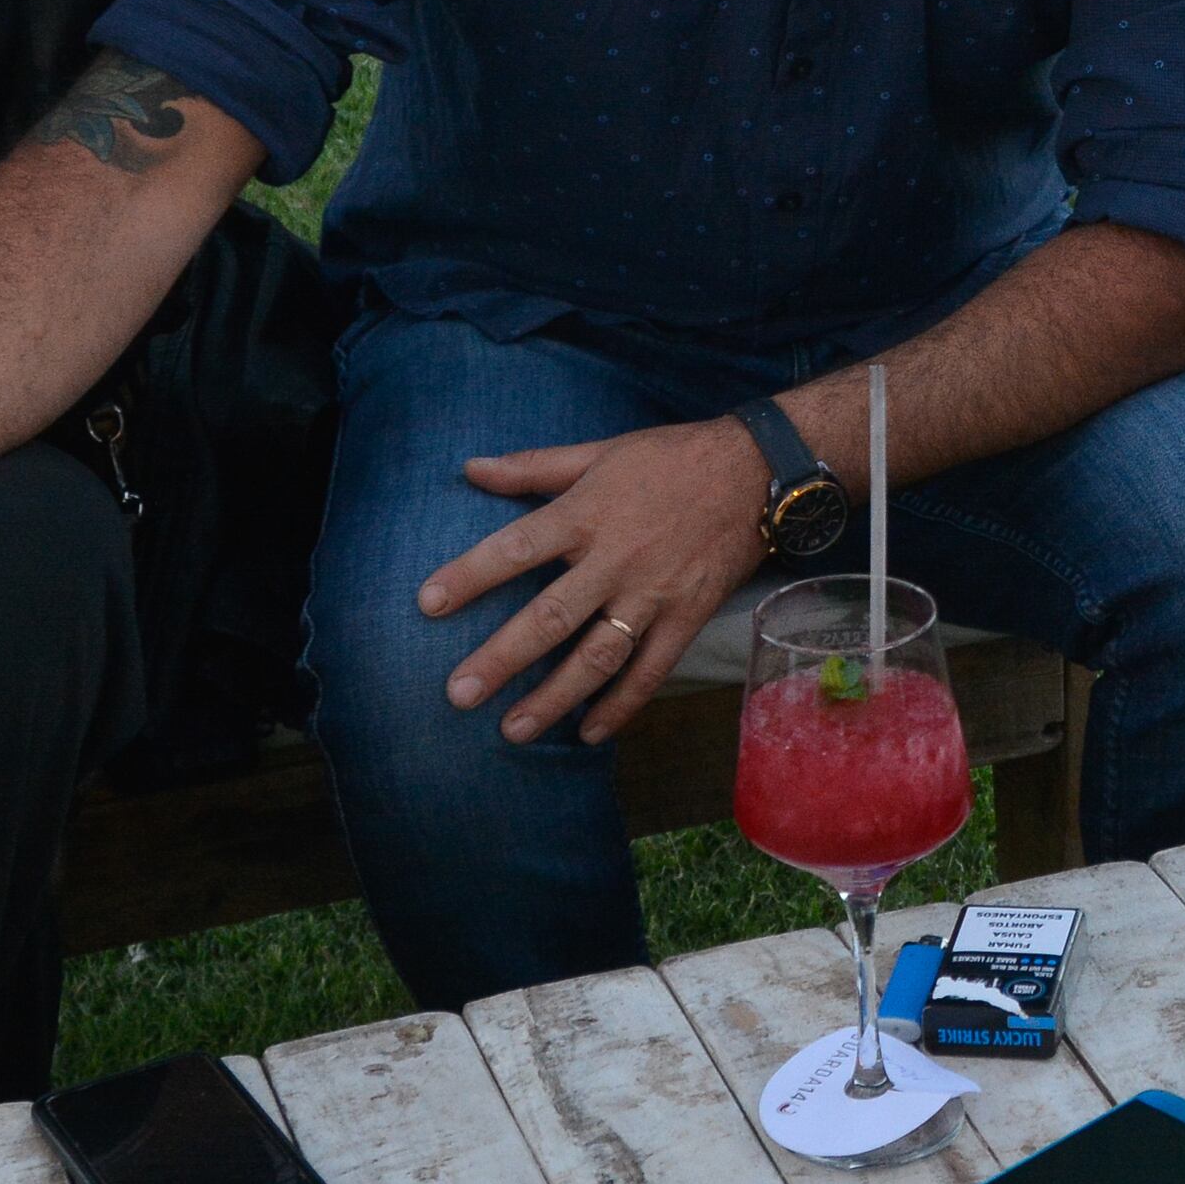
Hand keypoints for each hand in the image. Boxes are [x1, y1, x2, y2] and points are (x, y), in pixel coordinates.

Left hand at [422, 420, 777, 744]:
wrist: (757, 470)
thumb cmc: (670, 458)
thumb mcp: (600, 450)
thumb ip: (534, 466)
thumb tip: (470, 468)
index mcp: (587, 513)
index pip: (517, 548)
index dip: (471, 575)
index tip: (427, 604)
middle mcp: (616, 560)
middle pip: (551, 616)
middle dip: (502, 658)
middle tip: (458, 694)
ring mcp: (653, 595)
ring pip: (598, 655)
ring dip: (554, 697)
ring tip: (513, 730)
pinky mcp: (687, 618)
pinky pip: (651, 671)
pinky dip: (621, 705)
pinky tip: (589, 733)